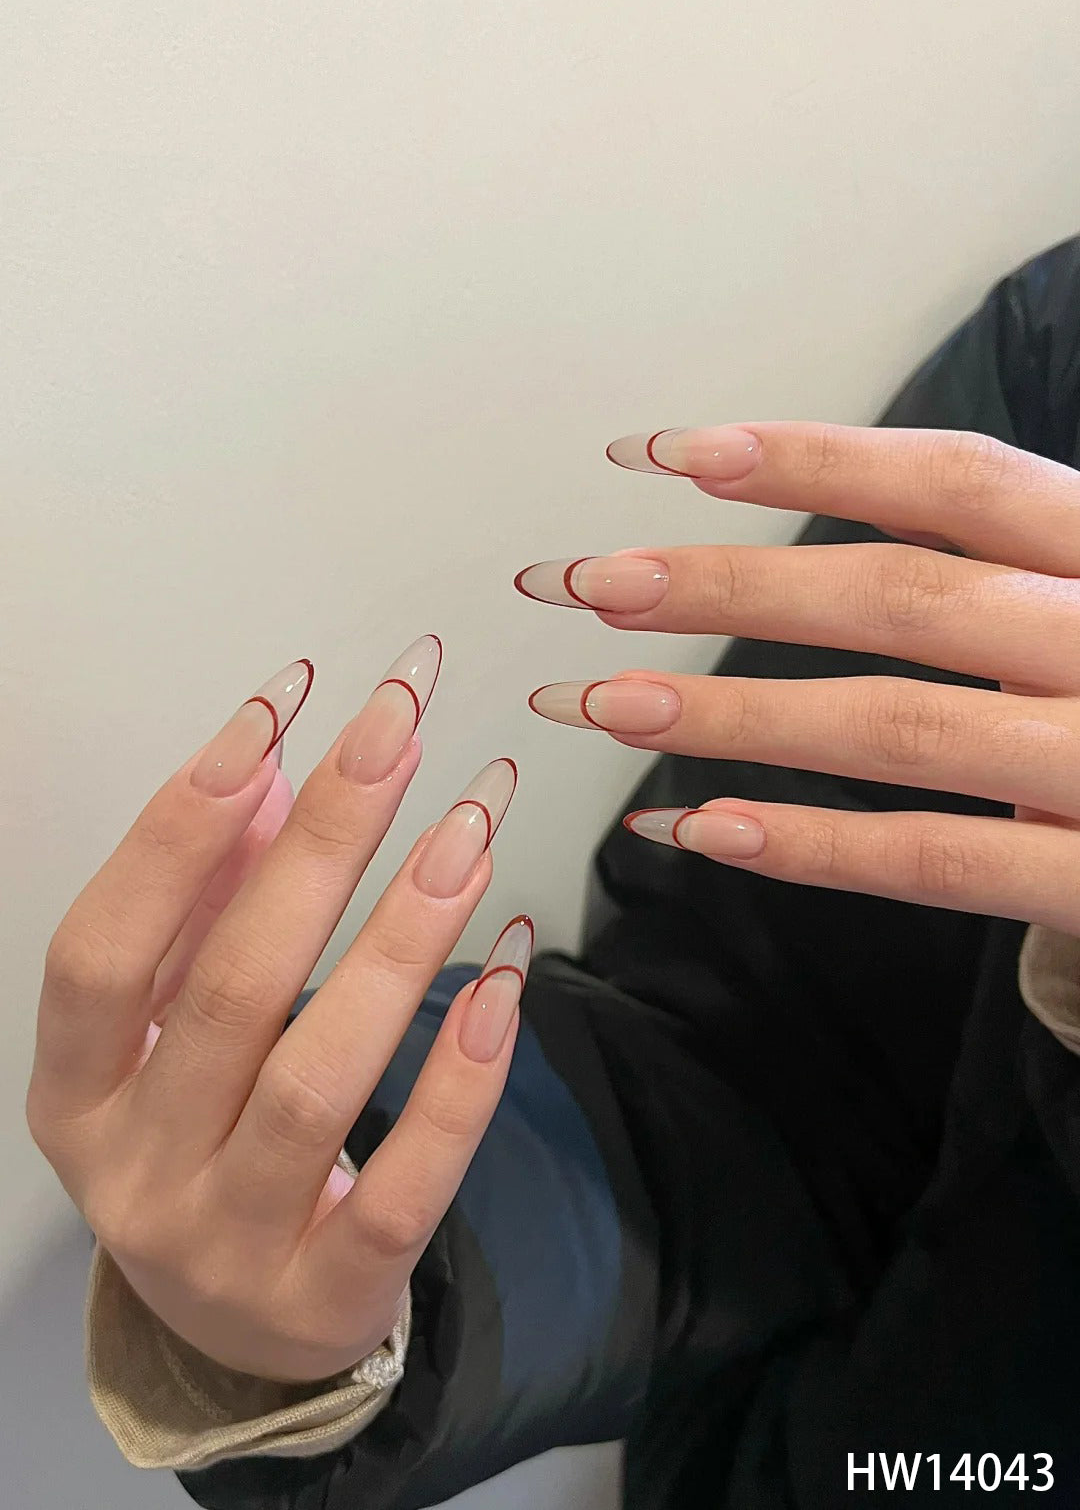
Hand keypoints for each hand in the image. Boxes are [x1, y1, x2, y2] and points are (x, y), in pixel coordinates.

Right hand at [27, 636, 529, 1382]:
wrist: (240, 1327)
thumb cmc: (204, 1137)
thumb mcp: (173, 1031)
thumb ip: (208, 905)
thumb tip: (276, 772)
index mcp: (74, 1092)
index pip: (102, 949)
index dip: (178, 828)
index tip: (272, 714)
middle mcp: (134, 1171)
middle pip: (231, 991)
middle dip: (323, 843)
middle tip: (400, 730)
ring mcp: (228, 1243)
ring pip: (318, 1080)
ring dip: (400, 939)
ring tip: (470, 828)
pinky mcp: (330, 1291)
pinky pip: (406, 1181)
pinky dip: (460, 1077)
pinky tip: (506, 973)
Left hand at [520, 423, 1079, 931]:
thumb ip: (1011, 567)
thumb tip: (810, 529)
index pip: (958, 479)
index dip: (807, 458)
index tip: (664, 454)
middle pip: (900, 594)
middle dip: (727, 584)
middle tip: (585, 582)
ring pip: (897, 727)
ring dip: (732, 710)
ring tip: (600, 701)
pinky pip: (936, 863)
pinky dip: (809, 846)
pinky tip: (696, 829)